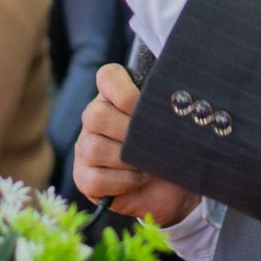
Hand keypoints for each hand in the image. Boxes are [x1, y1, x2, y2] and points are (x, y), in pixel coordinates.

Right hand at [74, 64, 199, 225]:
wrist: (173, 184)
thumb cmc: (173, 144)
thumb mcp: (173, 121)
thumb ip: (167, 105)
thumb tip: (176, 104)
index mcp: (115, 95)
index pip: (107, 76)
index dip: (124, 91)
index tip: (145, 105)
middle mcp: (95, 118)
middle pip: (95, 115)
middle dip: (128, 131)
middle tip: (151, 141)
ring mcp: (85, 147)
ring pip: (92, 148)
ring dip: (126, 158)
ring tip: (148, 163)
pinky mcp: (84, 177)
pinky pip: (94, 179)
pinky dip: (121, 181)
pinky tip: (139, 179)